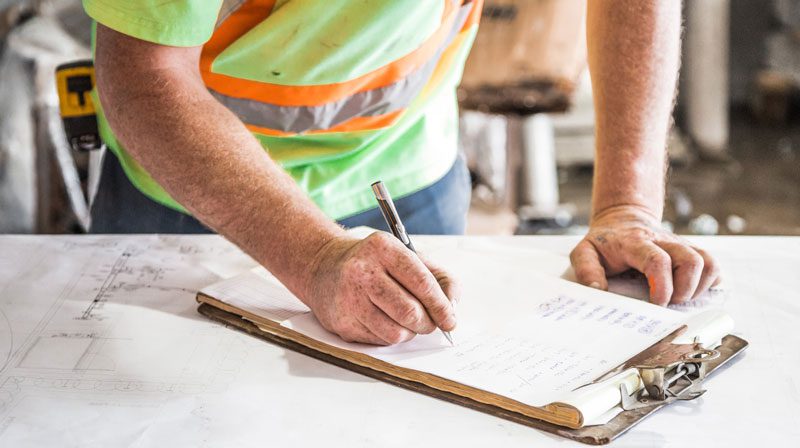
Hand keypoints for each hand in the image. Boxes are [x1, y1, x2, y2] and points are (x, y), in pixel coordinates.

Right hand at [305, 232, 458, 344]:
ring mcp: (349, 298)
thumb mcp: (408, 256)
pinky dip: (390, 336)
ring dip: (409, 332)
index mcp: (383, 248)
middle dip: (427, 323)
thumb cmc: (375, 263)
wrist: (324, 267)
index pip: (421, 283)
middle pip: (410, 312)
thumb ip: (439, 277)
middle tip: (430, 323)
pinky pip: (379, 341)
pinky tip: (384, 320)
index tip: (450, 320)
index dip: (441, 306)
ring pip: (396, 333)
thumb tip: (452, 306)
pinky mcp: (342, 322)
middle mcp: (362, 271)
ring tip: (406, 321)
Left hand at [570, 205, 720, 304]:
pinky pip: (713, 265)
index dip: (662, 286)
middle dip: (685, 290)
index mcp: (635, 243)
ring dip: (699, 287)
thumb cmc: (605, 242)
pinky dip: (709, 282)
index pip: (657, 261)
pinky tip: (691, 291)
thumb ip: (586, 270)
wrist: (623, 218)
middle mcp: (663, 241)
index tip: (657, 304)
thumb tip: (598, 290)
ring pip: (708, 262)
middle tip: (669, 304)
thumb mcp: (584, 251)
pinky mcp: (691, 251)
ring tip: (681, 299)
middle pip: (691, 260)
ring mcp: (680, 245)